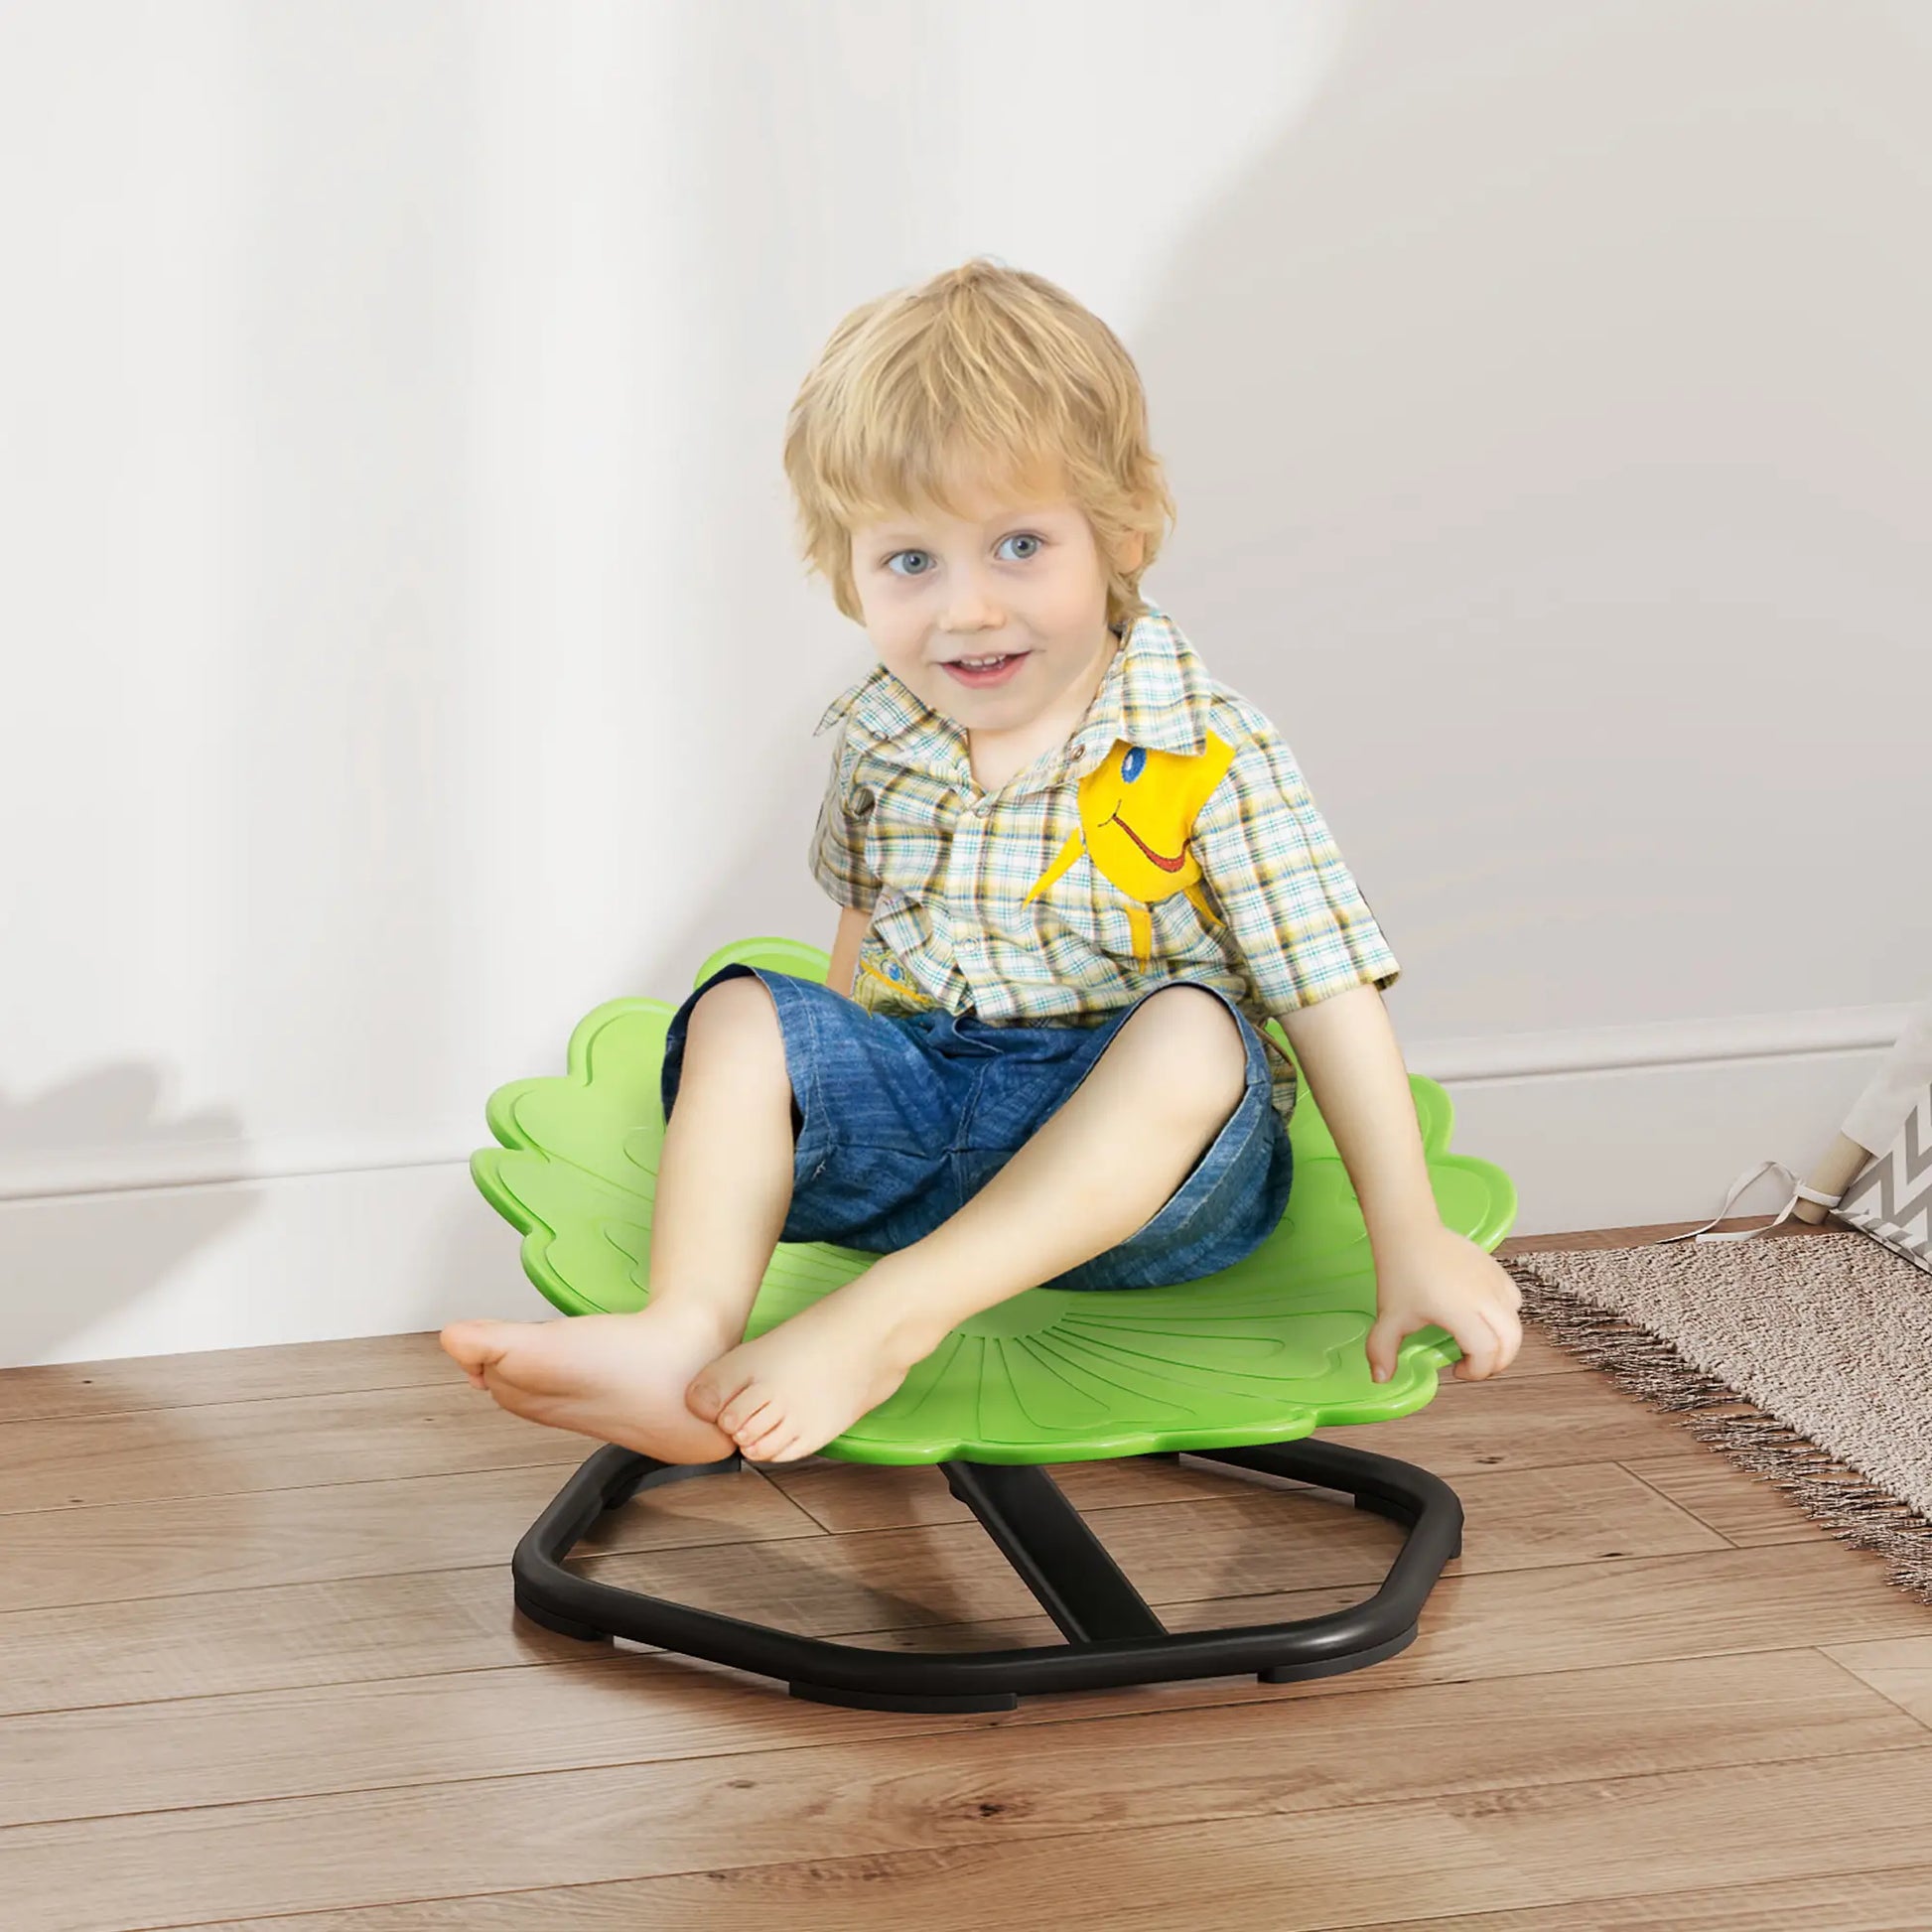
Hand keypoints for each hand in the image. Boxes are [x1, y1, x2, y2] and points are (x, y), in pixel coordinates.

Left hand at [1365, 1224, 1523, 1384]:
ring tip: (1479, 1342)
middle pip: (1510, 1341)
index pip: (1486, 1353)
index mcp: (1461, 1312)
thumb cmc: (1400, 1273)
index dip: (1477, 1372)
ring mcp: (1494, 1282)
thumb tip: (1381, 1378)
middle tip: (1474, 1364)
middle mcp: (1485, 1298)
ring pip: (1515, 1321)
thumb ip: (1382, 1350)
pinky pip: (1513, 1300)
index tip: (1456, 1371)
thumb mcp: (1389, 1316)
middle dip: (1496, 1362)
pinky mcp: (1496, 1269)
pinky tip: (1482, 1316)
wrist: (1409, 1231)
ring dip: (1503, 1340)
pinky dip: (1506, 1316)